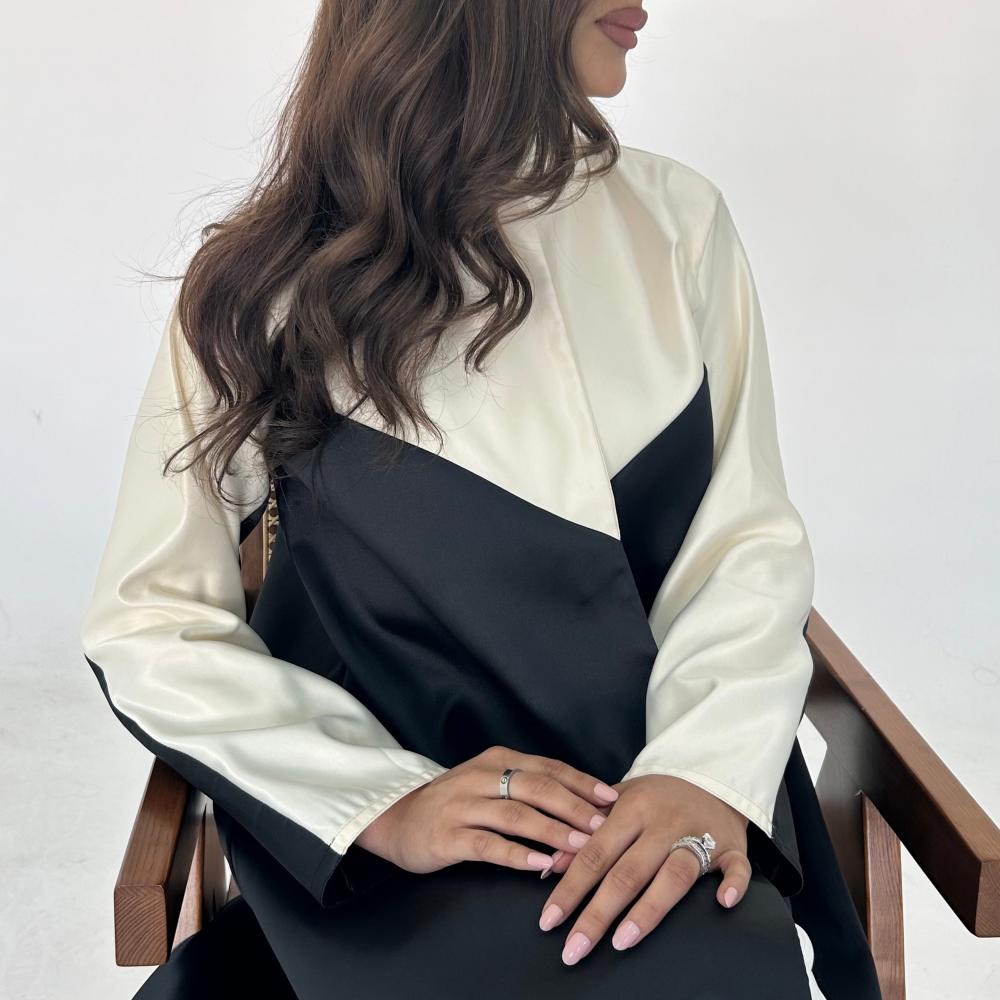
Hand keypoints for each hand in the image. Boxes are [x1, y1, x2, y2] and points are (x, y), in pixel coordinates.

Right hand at [355, 745, 619, 875]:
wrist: (397, 819)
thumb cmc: (455, 803)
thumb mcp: (490, 783)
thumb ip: (528, 788)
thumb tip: (584, 803)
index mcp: (498, 760)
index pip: (549, 767)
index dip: (582, 782)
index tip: (613, 798)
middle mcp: (481, 776)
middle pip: (537, 787)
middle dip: (575, 806)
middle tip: (605, 825)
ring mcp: (463, 805)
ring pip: (516, 815)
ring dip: (552, 831)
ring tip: (581, 846)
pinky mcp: (447, 835)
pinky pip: (488, 845)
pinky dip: (518, 855)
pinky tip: (541, 866)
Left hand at [537, 773, 750, 964]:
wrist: (709, 775)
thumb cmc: (656, 796)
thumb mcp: (618, 802)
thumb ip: (587, 830)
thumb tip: (549, 866)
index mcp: (632, 808)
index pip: (595, 852)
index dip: (571, 887)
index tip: (549, 920)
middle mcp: (663, 823)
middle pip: (628, 872)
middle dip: (598, 913)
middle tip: (574, 949)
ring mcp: (700, 834)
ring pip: (674, 874)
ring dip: (649, 909)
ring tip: (622, 941)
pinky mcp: (732, 846)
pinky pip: (736, 867)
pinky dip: (732, 884)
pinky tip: (723, 903)